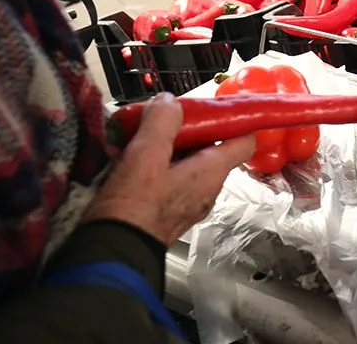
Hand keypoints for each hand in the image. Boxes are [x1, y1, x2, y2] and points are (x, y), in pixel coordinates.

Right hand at [84, 94, 253, 246]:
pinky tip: (132, 162)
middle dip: (191, 130)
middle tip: (166, 118)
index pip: (244, 141)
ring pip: (189, 165)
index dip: (236, 121)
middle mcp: (207, 189)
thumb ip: (161, 123)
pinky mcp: (168, 213)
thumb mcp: (146, 156)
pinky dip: (158, 167)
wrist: (112, 254)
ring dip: (170, 148)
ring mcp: (188, 203)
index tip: (218, 107)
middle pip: (212, 149)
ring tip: (143, 136)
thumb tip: (169, 102)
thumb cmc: (134, 209)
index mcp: (212, 172)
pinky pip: (172, 181)